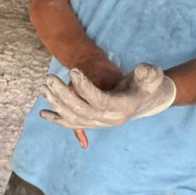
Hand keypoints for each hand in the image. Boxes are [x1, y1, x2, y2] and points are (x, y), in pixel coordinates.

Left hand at [40, 64, 176, 144]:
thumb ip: (147, 73)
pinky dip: (57, 119)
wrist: (148, 100)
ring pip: (74, 117)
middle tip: (49, 78)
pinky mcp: (93, 123)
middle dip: (62, 94)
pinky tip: (43, 113)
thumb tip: (143, 70)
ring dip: (56, 103)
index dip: (84, 86)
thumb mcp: (151, 76)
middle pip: (81, 110)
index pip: (99, 99)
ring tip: (43, 88)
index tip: (72, 70)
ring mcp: (100, 123)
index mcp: (122, 107)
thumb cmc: (148, 84)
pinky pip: (73, 124)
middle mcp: (110, 119)